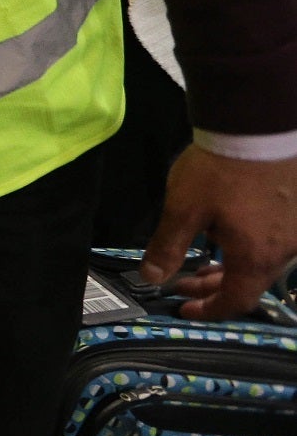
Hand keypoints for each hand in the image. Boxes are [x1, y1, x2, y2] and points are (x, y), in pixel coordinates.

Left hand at [141, 147, 296, 319]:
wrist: (258, 126)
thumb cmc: (220, 169)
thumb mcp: (183, 208)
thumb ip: (167, 246)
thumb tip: (152, 278)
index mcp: (257, 257)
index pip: (236, 300)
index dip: (210, 310)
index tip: (185, 308)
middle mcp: (285, 250)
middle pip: (251, 282)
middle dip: (214, 287)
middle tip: (183, 284)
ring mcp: (296, 230)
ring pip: (263, 261)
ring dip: (232, 267)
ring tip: (202, 259)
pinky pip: (273, 240)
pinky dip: (248, 247)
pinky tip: (228, 232)